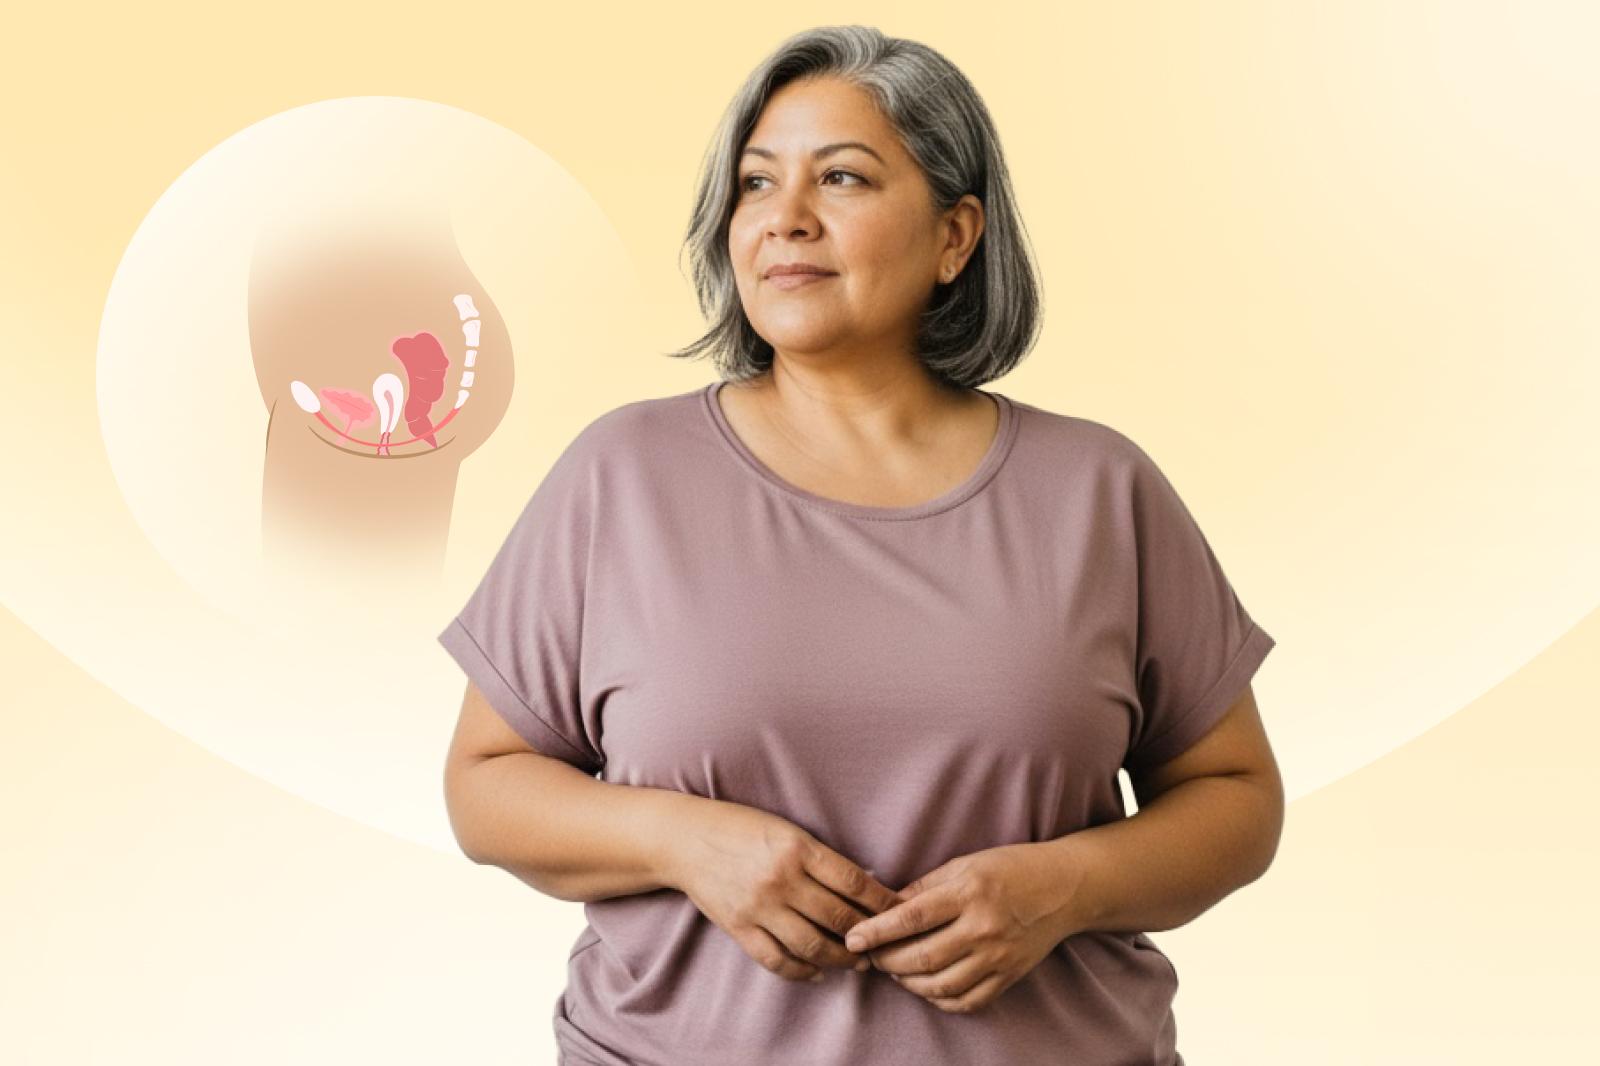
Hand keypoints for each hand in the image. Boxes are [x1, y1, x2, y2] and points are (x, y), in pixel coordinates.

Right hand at [668, 798, 907, 983]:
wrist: (684, 838)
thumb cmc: (740, 828)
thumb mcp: (785, 830)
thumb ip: (819, 857)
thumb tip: (863, 885)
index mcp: (797, 847)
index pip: (854, 882)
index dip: (882, 901)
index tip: (901, 911)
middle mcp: (781, 879)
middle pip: (838, 918)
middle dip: (868, 935)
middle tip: (884, 944)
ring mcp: (759, 907)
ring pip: (813, 946)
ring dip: (841, 959)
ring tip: (857, 962)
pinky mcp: (739, 928)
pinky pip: (777, 960)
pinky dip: (802, 971)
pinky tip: (818, 971)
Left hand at [843, 842, 1084, 1012]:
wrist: (1065, 888)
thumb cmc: (1010, 868)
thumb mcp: (965, 864)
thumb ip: (924, 887)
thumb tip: (885, 905)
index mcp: (968, 892)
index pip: (912, 918)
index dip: (877, 931)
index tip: (853, 938)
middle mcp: (983, 928)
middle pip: (922, 957)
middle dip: (887, 961)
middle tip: (870, 956)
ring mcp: (998, 956)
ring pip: (941, 985)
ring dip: (909, 983)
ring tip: (896, 971)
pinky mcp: (1009, 976)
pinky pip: (967, 1000)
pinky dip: (940, 999)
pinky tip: (926, 987)